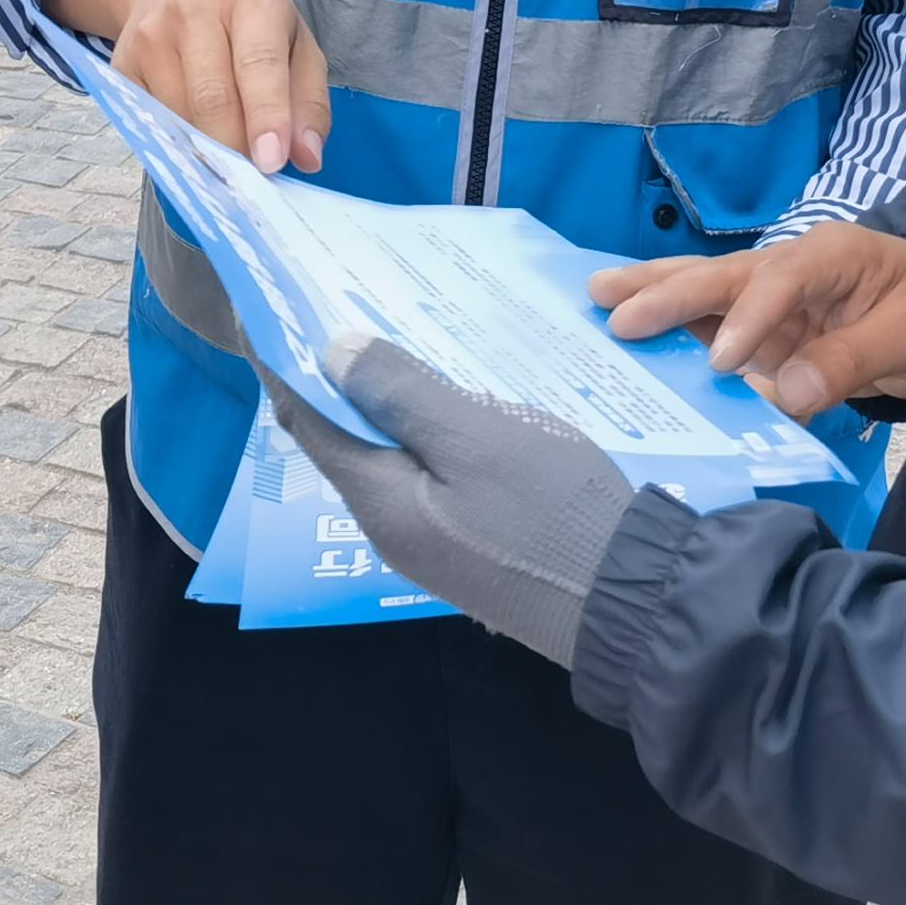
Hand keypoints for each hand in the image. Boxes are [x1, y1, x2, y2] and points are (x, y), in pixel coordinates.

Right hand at [61, 0, 328, 172]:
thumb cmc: (250, 21)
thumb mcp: (296, 44)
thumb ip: (309, 102)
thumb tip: (307, 158)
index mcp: (251, 1)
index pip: (258, 64)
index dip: (266, 116)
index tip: (272, 162)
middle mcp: (194, 10)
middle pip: (213, 97)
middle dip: (235, 148)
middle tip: (253, 175)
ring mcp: (151, 34)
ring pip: (178, 115)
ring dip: (206, 149)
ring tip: (227, 152)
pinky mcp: (121, 62)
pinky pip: (150, 120)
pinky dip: (177, 141)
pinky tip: (194, 135)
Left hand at [258, 334, 639, 671]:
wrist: (632, 599)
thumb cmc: (552, 511)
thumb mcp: (478, 438)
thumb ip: (402, 394)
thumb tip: (331, 352)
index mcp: (379, 500)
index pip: (309, 420)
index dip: (286, 364)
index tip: (273, 308)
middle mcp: (391, 525)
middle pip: (343, 439)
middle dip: (332, 377)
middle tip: (337, 305)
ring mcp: (432, 541)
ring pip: (386, 456)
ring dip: (379, 402)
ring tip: (389, 338)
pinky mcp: (470, 544)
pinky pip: (425, 473)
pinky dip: (419, 428)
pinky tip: (446, 397)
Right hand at [589, 224, 905, 418]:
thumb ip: (848, 360)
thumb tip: (787, 392)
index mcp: (830, 254)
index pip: (780, 281)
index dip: (749, 319)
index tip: (723, 364)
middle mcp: (787, 266)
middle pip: (722, 275)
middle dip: (667, 292)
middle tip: (615, 310)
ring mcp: (769, 296)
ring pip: (704, 288)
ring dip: (652, 294)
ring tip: (599, 296)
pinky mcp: (760, 326)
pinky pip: (709, 324)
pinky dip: (670, 328)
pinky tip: (630, 332)